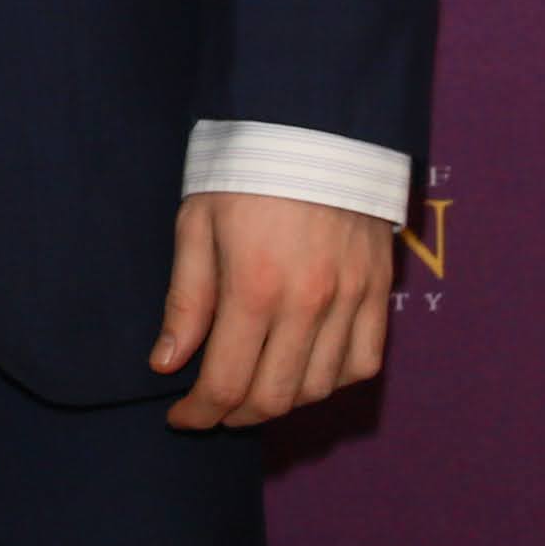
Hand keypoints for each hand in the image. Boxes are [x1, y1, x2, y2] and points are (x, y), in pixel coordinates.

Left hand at [154, 189, 395, 427]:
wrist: (312, 128)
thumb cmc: (242, 173)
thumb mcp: (196, 226)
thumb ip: (186, 301)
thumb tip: (166, 365)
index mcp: (254, 288)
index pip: (225, 382)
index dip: (199, 414)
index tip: (180, 418)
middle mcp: (307, 303)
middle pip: (273, 397)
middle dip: (234, 416)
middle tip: (211, 410)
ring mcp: (350, 300)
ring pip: (318, 388)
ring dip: (281, 402)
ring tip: (251, 390)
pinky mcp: (378, 291)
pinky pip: (362, 364)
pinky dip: (331, 381)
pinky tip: (303, 372)